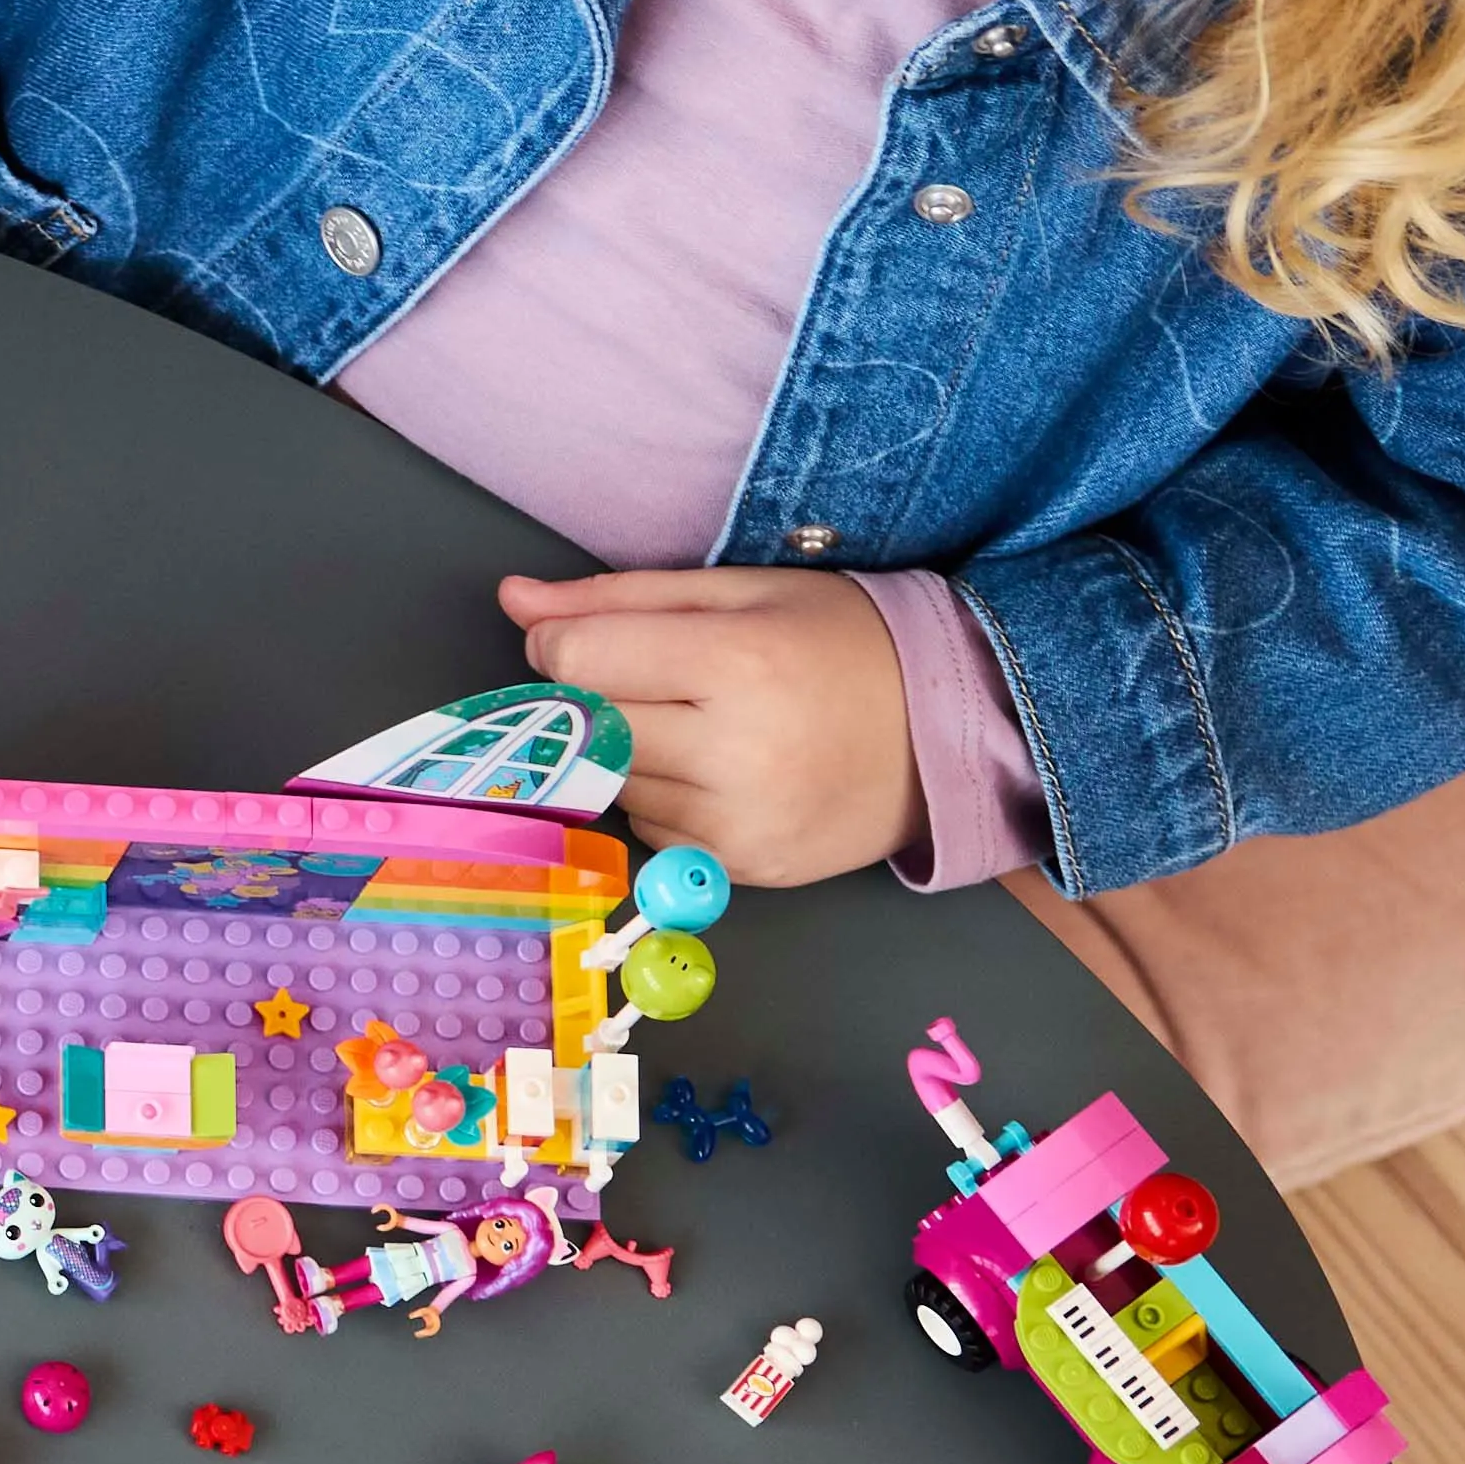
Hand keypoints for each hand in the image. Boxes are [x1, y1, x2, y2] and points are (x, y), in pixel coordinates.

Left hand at [494, 564, 916, 888]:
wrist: (950, 730)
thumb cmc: (843, 643)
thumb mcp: (738, 592)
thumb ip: (616, 598)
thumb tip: (514, 601)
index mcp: (736, 663)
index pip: (579, 662)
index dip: (562, 646)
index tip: (586, 639)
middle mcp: (737, 753)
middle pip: (591, 729)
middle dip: (598, 702)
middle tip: (656, 681)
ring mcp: (743, 824)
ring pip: (617, 787)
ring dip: (633, 755)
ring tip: (704, 725)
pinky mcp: (750, 871)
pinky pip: (657, 833)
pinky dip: (669, 801)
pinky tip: (724, 771)